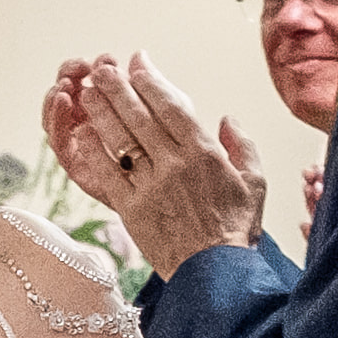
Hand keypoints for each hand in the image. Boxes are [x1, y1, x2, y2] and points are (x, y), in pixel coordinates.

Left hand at [62, 54, 269, 275]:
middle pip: (140, 116)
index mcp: (204, 154)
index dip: (152, 80)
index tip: (138, 63)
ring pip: (120, 140)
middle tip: (104, 67)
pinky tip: (82, 133)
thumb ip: (243, 146)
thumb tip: (227, 118)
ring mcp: (150, 186)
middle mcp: (174, 165)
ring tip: (89, 90)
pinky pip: (107, 173)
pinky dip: (93, 151)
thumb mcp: (255, 184)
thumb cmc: (236, 230)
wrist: (214, 275)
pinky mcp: (130, 209)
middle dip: (119, 87)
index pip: (172, 106)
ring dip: (101, 111)